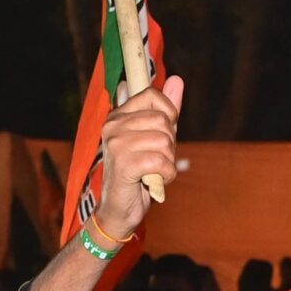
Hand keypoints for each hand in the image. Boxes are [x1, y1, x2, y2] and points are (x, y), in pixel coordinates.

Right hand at [89, 74, 184, 246]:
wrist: (119, 211)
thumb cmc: (139, 173)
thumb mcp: (155, 138)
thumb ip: (166, 110)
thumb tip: (177, 79)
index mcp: (118, 116)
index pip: (152, 95)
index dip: (168, 113)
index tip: (165, 132)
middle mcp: (113, 126)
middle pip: (163, 120)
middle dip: (170, 143)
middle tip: (157, 159)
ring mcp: (117, 144)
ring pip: (164, 141)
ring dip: (168, 161)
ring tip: (155, 171)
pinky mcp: (124, 164)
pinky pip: (161, 161)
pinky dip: (166, 174)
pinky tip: (155, 181)